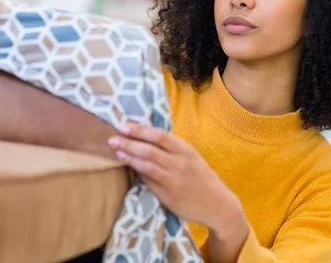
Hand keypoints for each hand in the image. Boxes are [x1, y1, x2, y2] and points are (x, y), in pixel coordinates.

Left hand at [107, 123, 246, 234]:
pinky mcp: (169, 196)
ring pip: (147, 166)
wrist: (218, 205)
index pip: (159, 135)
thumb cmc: (201, 177)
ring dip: (129, 158)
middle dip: (128, 143)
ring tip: (117, 152)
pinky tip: (129, 168)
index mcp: (186, 150)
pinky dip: (138, 173)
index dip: (139, 130)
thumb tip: (145, 135)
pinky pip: (149, 182)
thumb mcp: (191, 157)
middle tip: (112, 138)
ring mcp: (174, 181)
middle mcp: (180, 164)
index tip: (123, 125)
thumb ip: (172, 148)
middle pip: (149, 150)